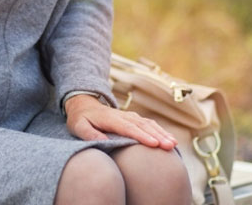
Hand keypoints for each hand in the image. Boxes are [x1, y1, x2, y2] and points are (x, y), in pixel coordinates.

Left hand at [64, 94, 178, 150]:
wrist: (83, 105)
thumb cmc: (80, 119)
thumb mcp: (78, 126)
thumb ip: (89, 134)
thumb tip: (103, 142)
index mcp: (111, 119)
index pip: (128, 128)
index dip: (142, 136)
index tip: (154, 144)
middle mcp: (123, 116)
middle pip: (143, 126)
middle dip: (158, 136)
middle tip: (169, 146)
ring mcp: (130, 116)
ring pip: (149, 124)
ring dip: (162, 133)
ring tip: (173, 144)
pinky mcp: (134, 119)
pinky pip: (149, 124)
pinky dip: (160, 131)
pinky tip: (169, 139)